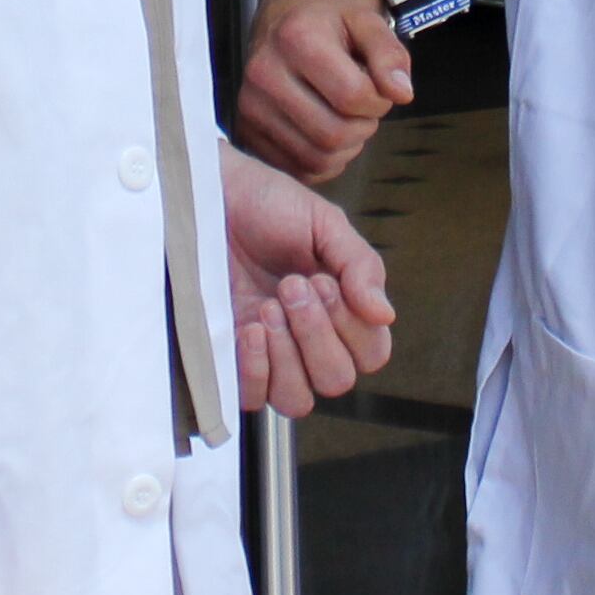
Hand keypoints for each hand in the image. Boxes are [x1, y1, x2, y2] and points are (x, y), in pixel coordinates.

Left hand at [220, 146, 395, 417]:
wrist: (210, 195)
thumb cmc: (268, 205)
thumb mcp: (323, 223)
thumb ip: (359, 266)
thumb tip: (385, 315)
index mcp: (341, 311)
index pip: (371, 353)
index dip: (351, 326)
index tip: (321, 280)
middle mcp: (309, 342)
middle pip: (337, 380)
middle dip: (315, 333)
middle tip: (290, 285)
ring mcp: (270, 356)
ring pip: (297, 400)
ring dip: (286, 355)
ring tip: (267, 307)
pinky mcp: (231, 361)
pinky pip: (253, 399)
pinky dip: (255, 370)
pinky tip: (247, 328)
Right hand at [237, 0, 408, 181]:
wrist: (286, 16)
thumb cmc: (329, 21)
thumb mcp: (367, 22)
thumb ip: (390, 54)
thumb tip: (401, 93)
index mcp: (295, 39)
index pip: (352, 96)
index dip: (379, 100)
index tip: (377, 87)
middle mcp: (264, 74)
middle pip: (332, 133)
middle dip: (363, 126)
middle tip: (363, 105)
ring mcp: (251, 106)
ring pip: (316, 158)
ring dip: (345, 146)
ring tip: (345, 117)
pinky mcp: (247, 130)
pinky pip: (298, 169)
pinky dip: (324, 161)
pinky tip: (326, 132)